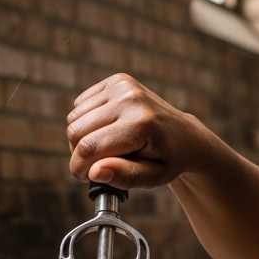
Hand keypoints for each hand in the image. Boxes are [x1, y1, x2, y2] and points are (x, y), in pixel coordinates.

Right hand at [66, 73, 233, 190]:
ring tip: (107, 148)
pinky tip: (108, 130)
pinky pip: (79, 105)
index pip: (90, 147)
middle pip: (76, 132)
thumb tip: (94, 172)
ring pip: (74, 118)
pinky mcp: (116, 81)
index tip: (86, 177)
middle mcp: (130, 99)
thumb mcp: (153, 177)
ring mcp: (122, 86)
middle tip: (99, 165)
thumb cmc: (168, 160)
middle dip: (80, 154)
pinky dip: (86, 122)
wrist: (185, 135)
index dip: (79, 167)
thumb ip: (125, 176)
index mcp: (141, 124)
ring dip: (82, 138)